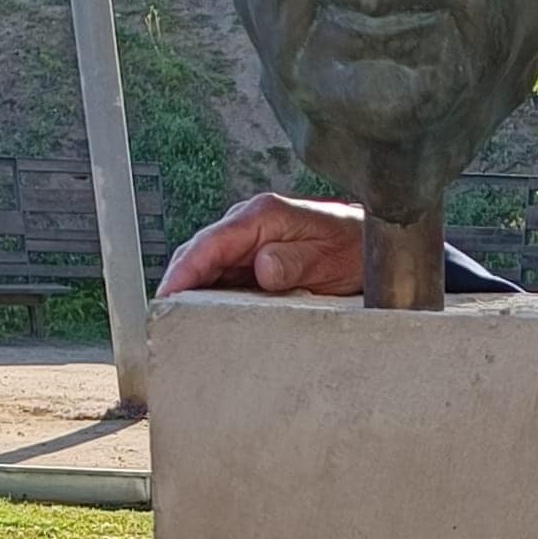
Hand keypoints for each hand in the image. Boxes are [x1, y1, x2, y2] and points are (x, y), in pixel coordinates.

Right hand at [157, 188, 364, 300]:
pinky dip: (210, 293)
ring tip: (176, 323)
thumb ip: (295, 260)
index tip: (167, 297)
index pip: (211, 243)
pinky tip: (204, 316)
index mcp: (263, 215)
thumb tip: (261, 267)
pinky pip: (225, 274)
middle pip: (200, 253)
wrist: (374, 240)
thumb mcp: (329, 256)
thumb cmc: (355, 244)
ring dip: (192, 291)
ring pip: (208, 265)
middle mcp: (251, 223)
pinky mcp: (256, 256)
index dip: (185, 271)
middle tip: (163, 320)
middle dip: (178, 283)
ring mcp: (251, 239)